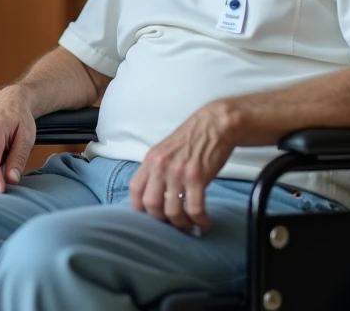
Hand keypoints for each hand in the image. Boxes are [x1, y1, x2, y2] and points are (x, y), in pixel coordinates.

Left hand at [128, 102, 236, 233]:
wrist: (215, 125)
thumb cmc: (192, 139)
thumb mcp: (166, 151)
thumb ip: (157, 170)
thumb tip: (155, 195)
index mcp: (150, 160)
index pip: (135, 190)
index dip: (141, 208)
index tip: (153, 216)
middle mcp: (160, 166)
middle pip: (151, 205)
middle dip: (162, 220)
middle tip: (173, 222)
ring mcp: (178, 172)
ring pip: (172, 211)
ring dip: (182, 224)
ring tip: (190, 225)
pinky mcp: (197, 177)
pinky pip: (194, 208)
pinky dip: (199, 221)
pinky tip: (204, 224)